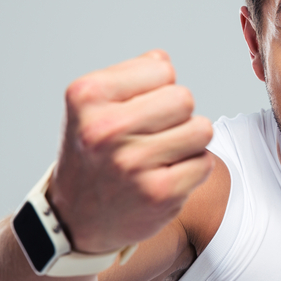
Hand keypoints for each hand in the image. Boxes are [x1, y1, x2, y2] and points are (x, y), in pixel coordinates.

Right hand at [46, 50, 213, 254]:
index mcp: (88, 95)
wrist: (75, 219)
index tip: (136, 111)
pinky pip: (205, 162)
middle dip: (176, 115)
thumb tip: (164, 61)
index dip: (157, 89)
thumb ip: (132, 74)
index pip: (163, 68)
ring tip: (159, 156)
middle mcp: (106, 128)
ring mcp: (132, 163)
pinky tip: (164, 177)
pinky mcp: (159, 193)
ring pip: (202, 129)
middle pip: (185, 98)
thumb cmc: (93, 153)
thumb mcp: (93, 105)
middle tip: (151, 136)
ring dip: (189, 142)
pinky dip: (192, 169)